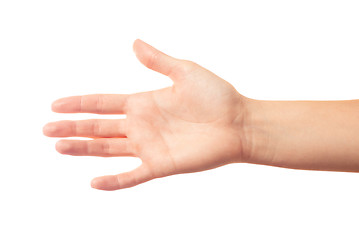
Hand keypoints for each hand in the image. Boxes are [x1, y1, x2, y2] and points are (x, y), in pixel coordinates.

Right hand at [43, 40, 250, 189]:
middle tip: (46, 129)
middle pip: (98, 127)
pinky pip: (132, 176)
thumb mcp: (184, 71)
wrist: (238, 123)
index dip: (79, 104)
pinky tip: (94, 182)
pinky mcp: (160, 165)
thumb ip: (158, 61)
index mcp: (143, 103)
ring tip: (59, 146)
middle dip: (72, 127)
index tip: (56, 104)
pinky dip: (113, 180)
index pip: (103, 103)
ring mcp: (149, 146)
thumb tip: (134, 43)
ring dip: (83, 148)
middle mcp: (141, 125)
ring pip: (108, 149)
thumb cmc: (216, 96)